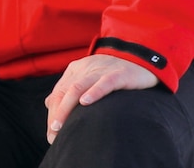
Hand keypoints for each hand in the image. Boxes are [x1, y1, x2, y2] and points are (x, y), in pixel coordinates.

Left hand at [44, 54, 158, 143]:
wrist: (145, 59)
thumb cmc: (115, 73)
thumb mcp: (89, 78)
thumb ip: (70, 88)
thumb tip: (49, 102)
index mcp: (78, 68)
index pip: (59, 91)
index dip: (53, 113)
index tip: (52, 132)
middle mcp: (87, 67)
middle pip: (65, 91)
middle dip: (57, 114)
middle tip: (53, 133)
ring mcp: (102, 70)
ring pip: (78, 87)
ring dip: (66, 108)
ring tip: (60, 126)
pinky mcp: (119, 74)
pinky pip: (105, 82)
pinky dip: (94, 92)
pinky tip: (86, 102)